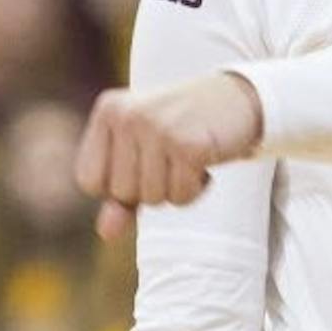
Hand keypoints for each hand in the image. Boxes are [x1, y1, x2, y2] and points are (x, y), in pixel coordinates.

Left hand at [76, 73, 264, 240]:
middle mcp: (129, 116)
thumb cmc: (186, 127)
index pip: (90, 181)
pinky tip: (205, 161)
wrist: (241, 98)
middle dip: (152, 187)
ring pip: (152, 197)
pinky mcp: (189, 145)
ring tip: (190, 157)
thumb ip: (120, 194)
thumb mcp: (146, 154)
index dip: (120, 186)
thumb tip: (106, 233)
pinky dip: (196, 189)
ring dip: (176, 189)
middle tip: (174, 156)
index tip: (146, 160)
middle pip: (122, 193)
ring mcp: (159, 128)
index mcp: (110, 111)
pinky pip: (181, 195)